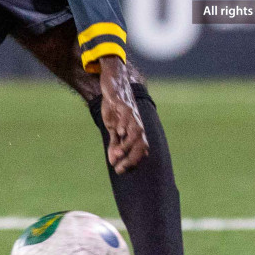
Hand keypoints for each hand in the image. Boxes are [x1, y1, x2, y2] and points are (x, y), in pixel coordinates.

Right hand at [97, 58, 148, 173]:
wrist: (113, 82)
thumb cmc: (115, 106)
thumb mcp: (112, 127)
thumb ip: (115, 143)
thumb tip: (114, 161)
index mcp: (135, 130)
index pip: (141, 150)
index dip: (132, 163)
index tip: (119, 171)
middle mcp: (136, 123)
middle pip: (142, 144)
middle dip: (132, 158)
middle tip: (119, 168)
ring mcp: (131, 113)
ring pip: (137, 131)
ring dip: (128, 144)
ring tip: (118, 153)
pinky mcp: (122, 103)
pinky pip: (127, 114)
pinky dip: (125, 124)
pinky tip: (119, 131)